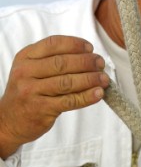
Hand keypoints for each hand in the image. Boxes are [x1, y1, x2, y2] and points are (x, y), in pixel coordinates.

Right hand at [0, 35, 108, 157]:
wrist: (9, 121)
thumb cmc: (26, 94)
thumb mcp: (29, 71)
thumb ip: (50, 61)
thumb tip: (86, 56)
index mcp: (25, 57)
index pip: (53, 44)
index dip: (74, 44)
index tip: (90, 48)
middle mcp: (27, 72)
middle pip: (62, 63)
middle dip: (86, 62)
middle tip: (100, 64)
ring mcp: (33, 91)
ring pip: (67, 82)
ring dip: (90, 79)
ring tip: (104, 79)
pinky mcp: (42, 109)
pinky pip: (69, 101)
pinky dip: (86, 97)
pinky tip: (98, 94)